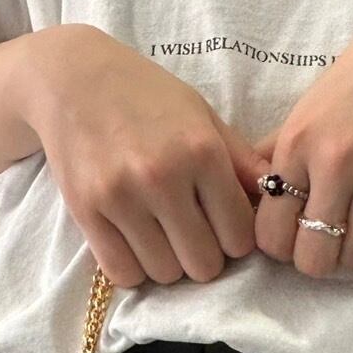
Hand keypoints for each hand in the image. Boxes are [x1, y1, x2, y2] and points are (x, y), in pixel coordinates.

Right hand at [17, 24, 271, 287]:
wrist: (71, 78)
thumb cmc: (147, 97)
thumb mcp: (203, 117)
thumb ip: (242, 163)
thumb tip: (280, 198)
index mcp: (201, 152)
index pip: (240, 237)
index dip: (235, 239)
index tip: (222, 226)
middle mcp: (163, 177)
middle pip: (204, 264)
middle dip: (204, 256)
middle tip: (191, 234)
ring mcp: (121, 197)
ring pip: (165, 274)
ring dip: (168, 263)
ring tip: (160, 235)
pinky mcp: (86, 212)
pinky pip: (123, 273)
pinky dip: (134, 268)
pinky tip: (135, 243)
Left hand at [252, 4, 352, 277]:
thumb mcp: (305, 112)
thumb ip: (274, 156)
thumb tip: (241, 196)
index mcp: (298, 144)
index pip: (272, 233)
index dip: (280, 247)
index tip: (293, 235)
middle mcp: (335, 162)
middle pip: (314, 257)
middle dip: (316, 259)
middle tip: (326, 240)